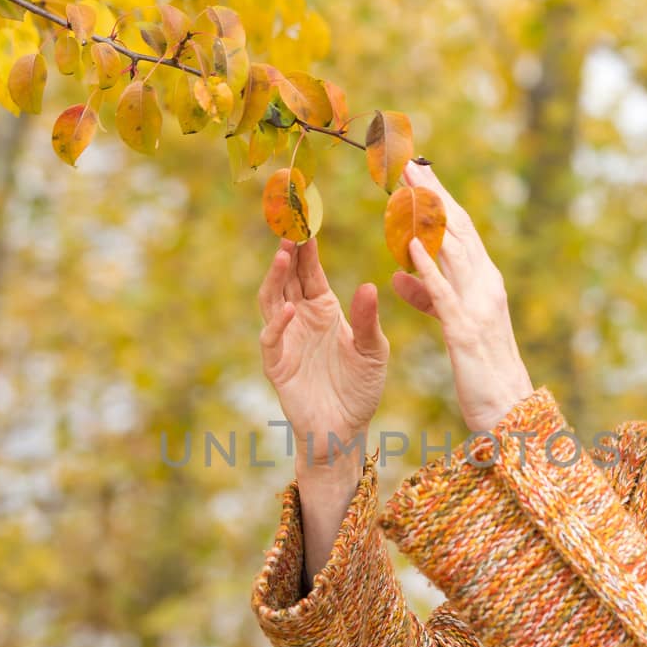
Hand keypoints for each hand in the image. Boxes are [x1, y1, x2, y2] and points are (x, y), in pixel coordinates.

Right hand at [258, 234, 388, 472]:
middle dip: (287, 251)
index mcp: (324, 308)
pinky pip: (272, 339)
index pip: (311, 270)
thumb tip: (370, 286)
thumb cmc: (361, 388)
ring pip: (272, 300)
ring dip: (275, 278)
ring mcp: (286, 339)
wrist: (345, 429)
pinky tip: (289, 309)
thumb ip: (369, 321)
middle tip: (290, 224)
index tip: (307, 217)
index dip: (307, 245)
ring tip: (283, 255)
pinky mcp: (277, 364)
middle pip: (287, 277)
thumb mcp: (374, 351)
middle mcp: (300, 318)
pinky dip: (278, 324)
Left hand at [391, 162, 534, 434]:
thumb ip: (426, 296)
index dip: (438, 200)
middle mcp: (485, 285)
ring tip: (406, 187)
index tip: (417, 172)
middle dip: (432, 195)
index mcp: (483, 283)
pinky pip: (442, 293)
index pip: (460, 231)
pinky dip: (427, 267)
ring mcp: (477, 306)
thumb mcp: (450, 324)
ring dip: (428, 217)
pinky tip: (409, 245)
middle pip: (457, 230)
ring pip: (453, 250)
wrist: (509, 411)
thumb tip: (398, 273)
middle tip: (409, 163)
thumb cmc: (482, 370)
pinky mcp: (465, 331)